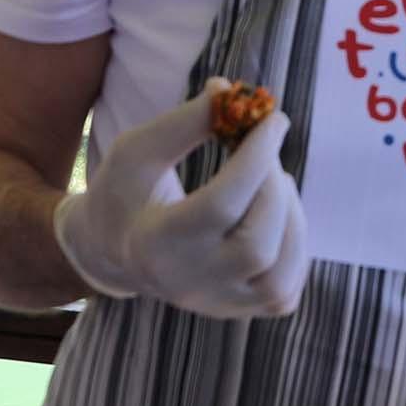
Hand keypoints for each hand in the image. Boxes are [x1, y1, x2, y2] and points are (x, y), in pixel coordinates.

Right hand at [54, 83, 308, 320]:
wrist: (111, 251)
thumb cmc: (124, 192)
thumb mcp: (137, 149)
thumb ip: (184, 123)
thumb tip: (231, 93)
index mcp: (153, 243)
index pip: (220, 205)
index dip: (256, 158)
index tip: (273, 119)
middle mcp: (186, 283)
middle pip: (256, 245)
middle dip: (273, 186)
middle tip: (266, 148)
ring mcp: (215, 305)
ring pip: (279, 274)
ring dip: (290, 216)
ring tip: (271, 182)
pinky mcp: (237, 312)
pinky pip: (285, 292)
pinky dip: (294, 249)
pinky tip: (274, 218)